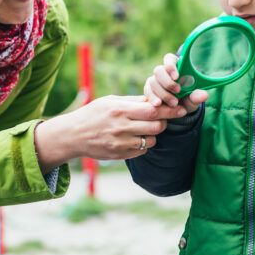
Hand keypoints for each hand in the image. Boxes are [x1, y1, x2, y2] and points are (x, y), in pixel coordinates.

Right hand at [34, 95, 185, 170]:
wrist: (73, 135)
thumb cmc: (93, 114)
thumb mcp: (110, 101)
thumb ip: (133, 101)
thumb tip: (155, 99)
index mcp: (120, 110)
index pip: (153, 110)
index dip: (170, 110)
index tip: (181, 108)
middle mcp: (121, 127)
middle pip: (157, 127)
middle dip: (164, 122)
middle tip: (162, 118)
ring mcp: (121, 143)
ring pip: (151, 140)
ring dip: (153, 134)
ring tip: (145, 128)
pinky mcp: (120, 155)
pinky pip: (142, 150)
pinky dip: (143, 144)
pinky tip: (135, 138)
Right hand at [144, 53, 207, 113]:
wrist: (178, 110)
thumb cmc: (187, 100)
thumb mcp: (193, 99)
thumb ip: (197, 96)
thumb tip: (204, 95)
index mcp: (175, 67)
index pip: (169, 59)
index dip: (171, 66)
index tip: (177, 77)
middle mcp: (163, 72)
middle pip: (159, 70)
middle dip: (167, 82)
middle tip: (177, 91)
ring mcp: (154, 80)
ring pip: (153, 81)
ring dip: (163, 93)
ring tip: (173, 103)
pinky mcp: (148, 89)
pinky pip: (147, 91)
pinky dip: (153, 98)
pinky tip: (158, 105)